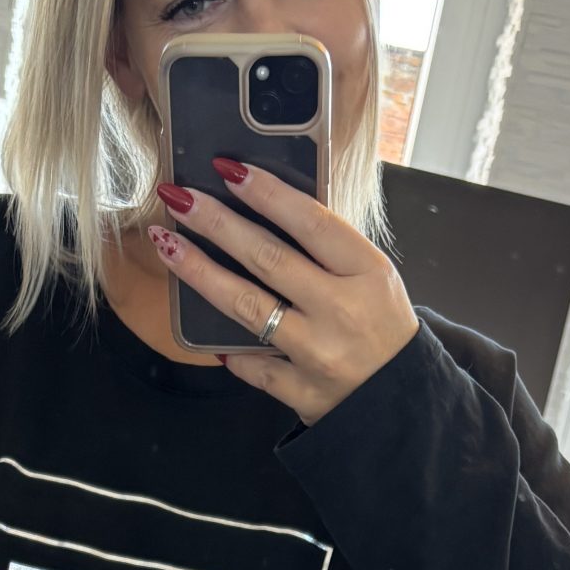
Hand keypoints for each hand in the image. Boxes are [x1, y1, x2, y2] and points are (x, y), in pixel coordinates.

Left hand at [150, 160, 419, 427]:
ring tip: (167, 243)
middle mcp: (342, 311)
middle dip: (216, 223)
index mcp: (367, 272)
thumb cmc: (383, 327)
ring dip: (200, 272)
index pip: (311, 223)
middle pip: (268, 258)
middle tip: (179, 197)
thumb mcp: (374, 277)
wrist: (402, 400)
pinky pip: (252, 366)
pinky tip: (204, 333)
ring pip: (247, 307)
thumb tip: (267, 209)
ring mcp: (319, 354)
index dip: (267, 194)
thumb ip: (330, 249)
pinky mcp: (301, 392)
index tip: (228, 169)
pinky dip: (229, 350)